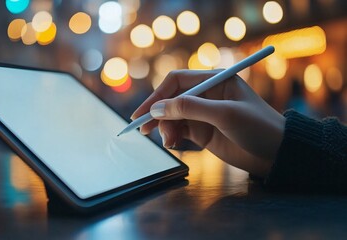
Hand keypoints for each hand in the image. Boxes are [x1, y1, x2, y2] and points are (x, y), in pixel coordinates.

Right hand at [131, 70, 284, 176]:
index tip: (143, 112)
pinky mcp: (203, 131)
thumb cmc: (258, 127)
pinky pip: (179, 130)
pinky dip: (172, 136)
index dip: (157, 95)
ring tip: (169, 141)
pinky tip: (174, 144)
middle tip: (144, 129)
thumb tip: (157, 109)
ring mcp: (204, 113)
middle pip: (171, 99)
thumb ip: (190, 108)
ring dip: (165, 128)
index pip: (177, 81)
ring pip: (172, 116)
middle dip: (157, 113)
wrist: (278, 155)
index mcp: (215, 80)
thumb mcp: (225, 115)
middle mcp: (207, 94)